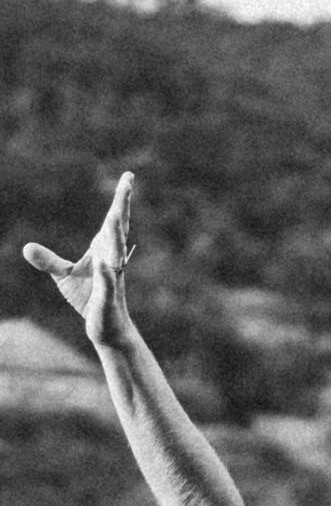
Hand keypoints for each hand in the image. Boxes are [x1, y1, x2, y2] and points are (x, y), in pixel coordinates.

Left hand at [23, 172, 135, 346]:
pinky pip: (108, 283)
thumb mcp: (64, 276)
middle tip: (127, 183)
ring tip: (114, 216)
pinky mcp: (108, 297)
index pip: (114, 221)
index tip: (128, 177)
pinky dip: (105, 273)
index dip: (121, 200)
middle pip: (119, 229)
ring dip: (115, 235)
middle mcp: (112, 260)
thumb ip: (49, 261)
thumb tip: (27, 247)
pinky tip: (100, 262)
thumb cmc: (89, 298)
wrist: (106, 328)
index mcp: (105, 250)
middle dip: (123, 207)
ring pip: (115, 253)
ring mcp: (112, 278)